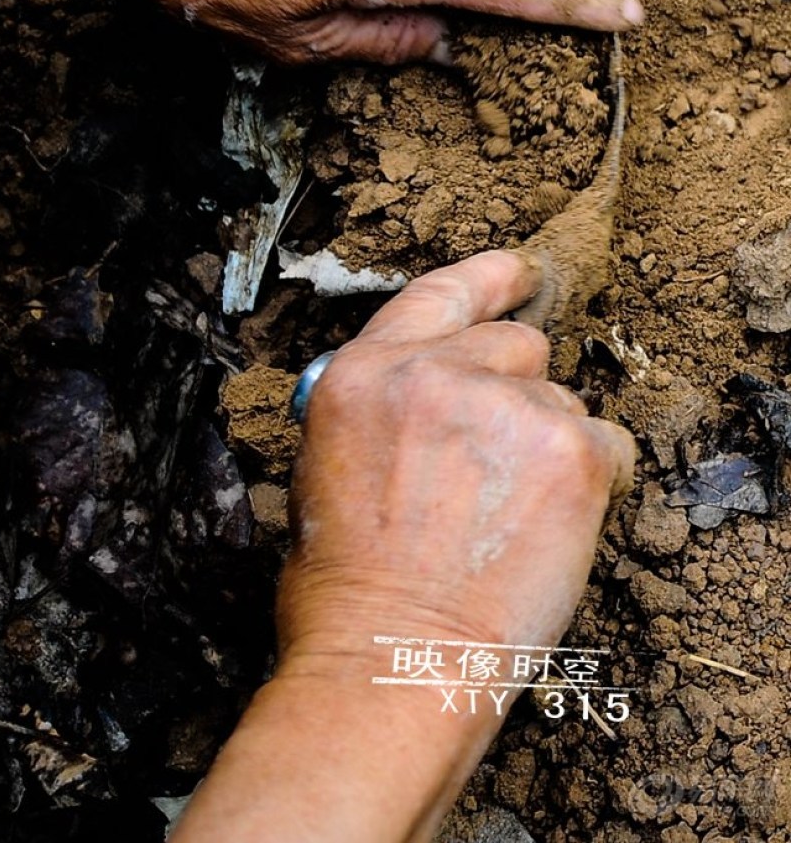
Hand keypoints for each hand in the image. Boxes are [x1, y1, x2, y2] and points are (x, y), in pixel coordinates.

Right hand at [171, 251, 633, 842]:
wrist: (390, 660)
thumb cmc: (346, 593)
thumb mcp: (324, 466)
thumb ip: (382, 409)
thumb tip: (430, 407)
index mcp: (362, 373)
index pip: (438, 294)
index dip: (489, 277)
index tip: (522, 271)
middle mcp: (431, 372)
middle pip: (517, 345)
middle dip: (518, 392)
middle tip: (501, 468)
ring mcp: (501, 405)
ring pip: (563, 401)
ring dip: (550, 445)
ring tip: (511, 519)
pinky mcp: (567, 450)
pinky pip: (608, 444)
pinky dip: (593, 483)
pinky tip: (550, 530)